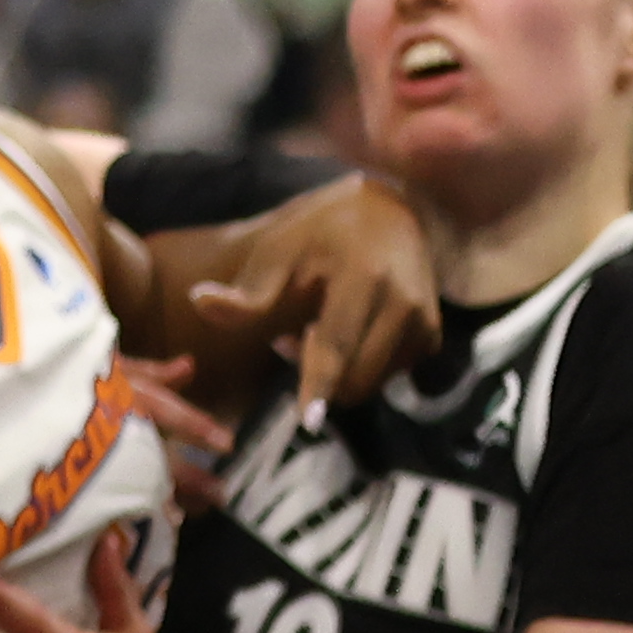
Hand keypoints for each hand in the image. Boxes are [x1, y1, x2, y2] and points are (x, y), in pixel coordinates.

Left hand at [157, 178, 443, 413]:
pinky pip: (391, 373)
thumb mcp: (279, 248)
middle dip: (318, 376)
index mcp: (362, 278)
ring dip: (340, 372)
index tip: (309, 420)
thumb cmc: (323, 230)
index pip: (337, 342)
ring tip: (319, 329)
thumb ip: (247, 289)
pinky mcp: (433, 335)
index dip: (320, 384)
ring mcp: (424, 321)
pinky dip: (364, 366)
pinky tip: (348, 333)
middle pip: (356, 374)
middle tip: (292, 337)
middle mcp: (402, 303)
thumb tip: (200, 303)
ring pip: (374, 380)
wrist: (394, 211)